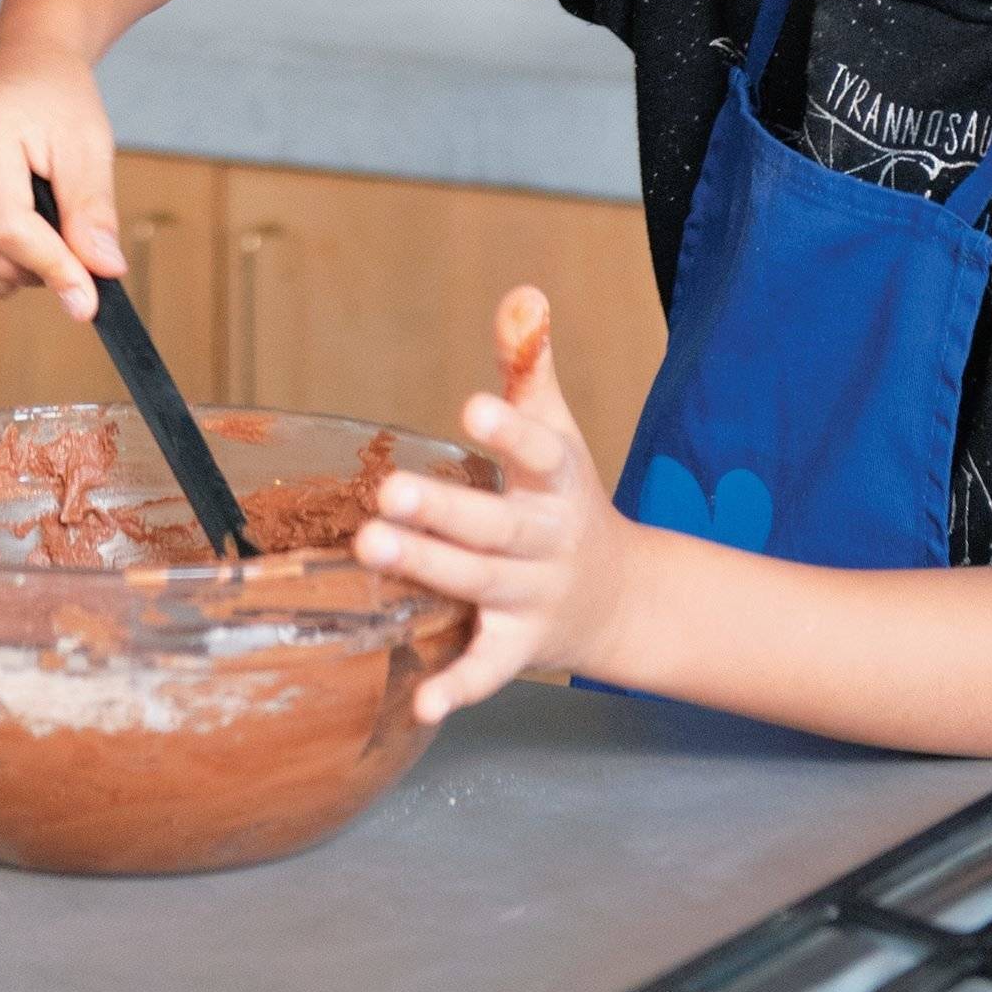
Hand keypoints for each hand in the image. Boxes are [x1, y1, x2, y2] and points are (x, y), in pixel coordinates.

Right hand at [0, 37, 124, 317]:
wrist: (23, 66)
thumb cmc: (58, 99)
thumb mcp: (89, 145)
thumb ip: (92, 210)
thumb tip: (102, 272)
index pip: (8, 228)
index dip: (52, 268)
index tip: (90, 300)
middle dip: (44, 264)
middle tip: (76, 234)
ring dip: (22, 265)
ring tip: (45, 216)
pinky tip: (16, 222)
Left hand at [354, 287, 635, 724]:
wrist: (622, 598)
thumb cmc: (565, 497)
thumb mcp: (557, 428)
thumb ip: (529, 363)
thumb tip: (522, 292)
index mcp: (558, 481)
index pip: (540, 452)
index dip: (510, 429)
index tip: (471, 405)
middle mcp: (547, 541)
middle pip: (494, 526)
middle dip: (441, 511)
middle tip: (387, 492)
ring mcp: (533, 597)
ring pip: (479, 586)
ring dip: (428, 571)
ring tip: (370, 551)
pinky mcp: (517, 647)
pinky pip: (488, 668)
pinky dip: (457, 686)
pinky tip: (419, 699)